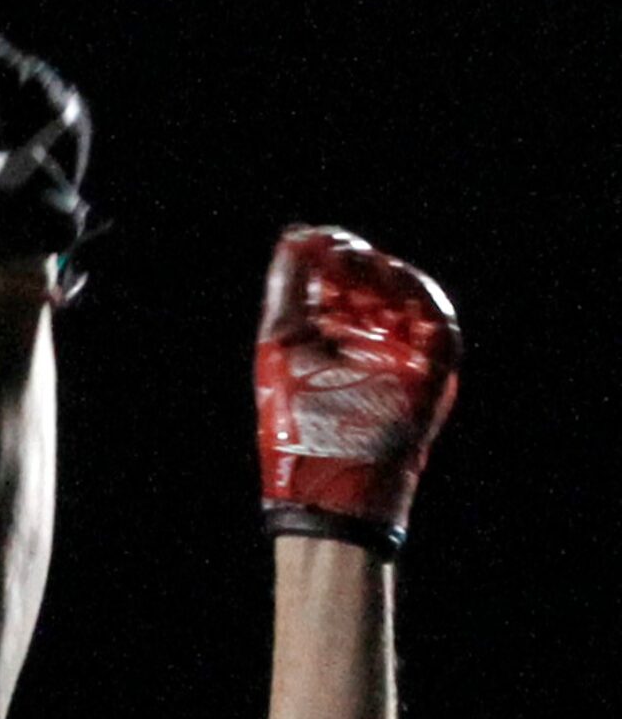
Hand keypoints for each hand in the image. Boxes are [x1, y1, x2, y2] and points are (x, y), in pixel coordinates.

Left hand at [255, 225, 459, 553]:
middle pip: (374, 283)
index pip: (339, 283)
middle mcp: (371, 343)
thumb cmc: (295, 424)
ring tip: (351, 260)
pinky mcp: (432, 370)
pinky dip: (415, 293)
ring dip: (381, 271)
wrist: (324, 483)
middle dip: (353, 260)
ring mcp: (404, 356)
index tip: (311, 237)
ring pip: (408, 294)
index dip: (328, 255)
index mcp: (332, 339)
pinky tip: (384, 275)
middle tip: (332, 247)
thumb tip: (296, 235)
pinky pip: (437, 319)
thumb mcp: (282, 345)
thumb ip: (289, 289)